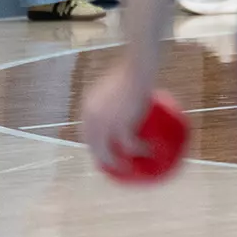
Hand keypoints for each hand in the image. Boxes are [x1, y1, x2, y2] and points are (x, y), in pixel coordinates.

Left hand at [81, 58, 154, 173]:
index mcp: (88, 109)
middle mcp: (91, 120)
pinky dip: (139, 150)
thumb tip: (127, 105)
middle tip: (117, 164)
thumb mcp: (119, 83)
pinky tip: (149, 152)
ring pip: (107, 153)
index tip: (106, 151)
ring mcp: (104, 125)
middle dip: (102, 160)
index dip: (94, 145)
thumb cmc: (133, 70)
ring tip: (130, 168)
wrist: (139, 68)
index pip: (87, 133)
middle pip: (93, 147)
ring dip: (118, 164)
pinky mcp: (120, 127)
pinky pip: (130, 145)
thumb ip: (116, 97)